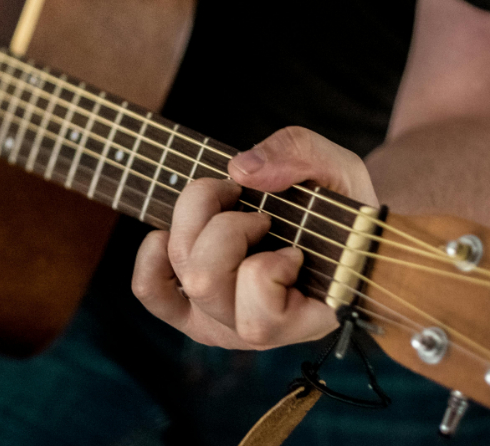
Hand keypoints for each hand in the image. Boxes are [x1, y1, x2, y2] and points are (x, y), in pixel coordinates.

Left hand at [132, 126, 377, 349]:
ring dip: (196, 223)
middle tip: (259, 214)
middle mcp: (255, 332)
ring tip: (228, 207)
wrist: (328, 225)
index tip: (294, 246)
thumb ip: (301, 156)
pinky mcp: (188, 307)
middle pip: (205, 282)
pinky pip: (150, 288)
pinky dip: (153, 253)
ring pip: (182, 274)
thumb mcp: (338, 170)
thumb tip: (241, 170)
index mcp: (304, 320)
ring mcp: (217, 321)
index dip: (269, 268)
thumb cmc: (340, 206)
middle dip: (227, 226)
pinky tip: (177, 230)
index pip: (261, 319)